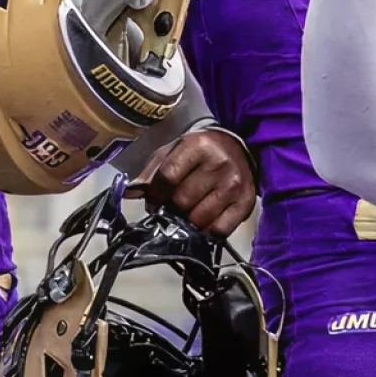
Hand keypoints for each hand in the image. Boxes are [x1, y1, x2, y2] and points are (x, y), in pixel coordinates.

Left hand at [131, 125, 255, 234]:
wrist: (238, 149)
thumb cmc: (200, 152)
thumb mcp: (174, 151)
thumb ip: (152, 172)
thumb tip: (130, 193)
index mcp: (197, 146)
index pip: (168, 177)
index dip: (156, 194)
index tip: (154, 199)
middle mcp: (218, 164)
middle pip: (182, 201)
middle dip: (173, 207)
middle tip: (176, 203)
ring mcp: (233, 185)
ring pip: (198, 219)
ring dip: (190, 220)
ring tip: (192, 209)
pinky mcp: (245, 203)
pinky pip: (219, 230)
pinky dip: (208, 231)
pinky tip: (207, 219)